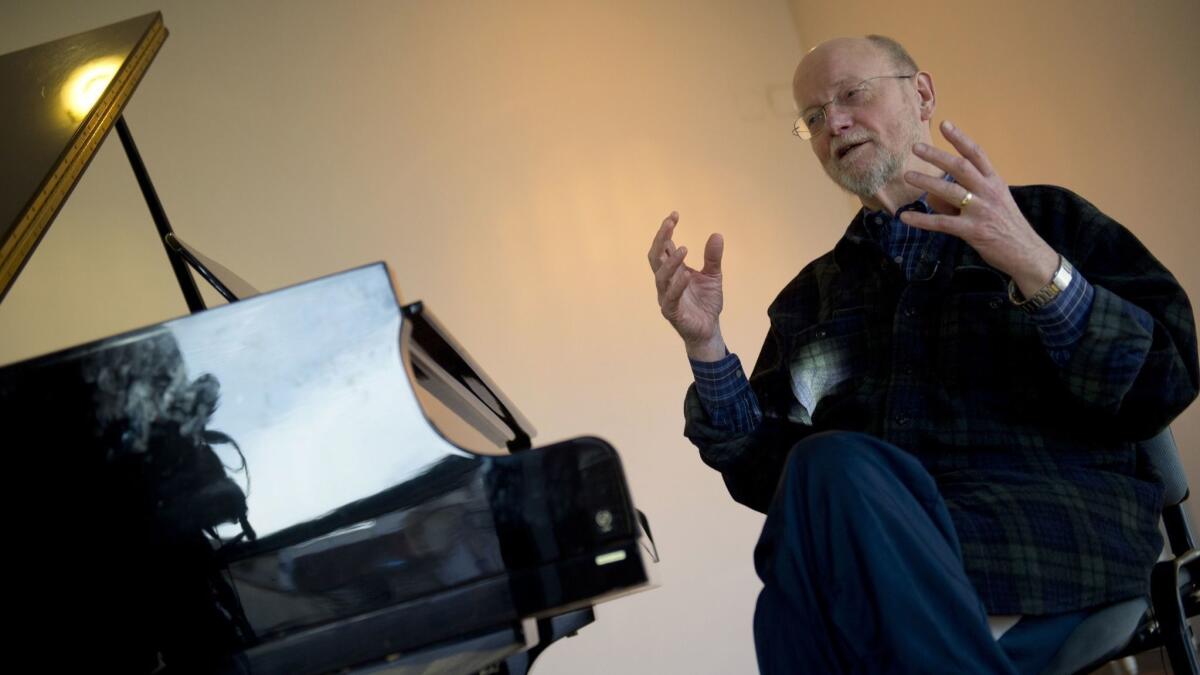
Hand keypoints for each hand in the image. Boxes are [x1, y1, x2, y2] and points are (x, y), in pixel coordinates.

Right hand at [647, 211, 726, 360]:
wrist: (709, 329)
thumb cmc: (706, 302)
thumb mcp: (713, 276)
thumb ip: (712, 257)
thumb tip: (717, 234)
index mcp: (673, 270)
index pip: (664, 247)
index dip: (666, 231)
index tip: (674, 215)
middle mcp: (666, 281)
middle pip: (655, 257)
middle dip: (661, 238)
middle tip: (670, 223)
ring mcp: (666, 296)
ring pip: (660, 276)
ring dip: (671, 261)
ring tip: (684, 248)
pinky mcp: (671, 311)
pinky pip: (670, 297)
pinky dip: (677, 285)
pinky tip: (687, 275)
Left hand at [899, 120, 1058, 296]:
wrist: (1026, 253)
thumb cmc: (1007, 227)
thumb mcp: (992, 203)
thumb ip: (965, 195)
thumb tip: (932, 194)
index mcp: (995, 182)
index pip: (977, 154)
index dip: (960, 138)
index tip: (945, 125)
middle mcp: (989, 192)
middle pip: (960, 167)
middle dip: (937, 155)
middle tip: (916, 147)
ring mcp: (981, 210)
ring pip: (949, 191)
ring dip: (926, 182)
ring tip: (908, 175)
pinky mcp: (973, 231)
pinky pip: (942, 223)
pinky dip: (922, 220)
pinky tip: (906, 218)